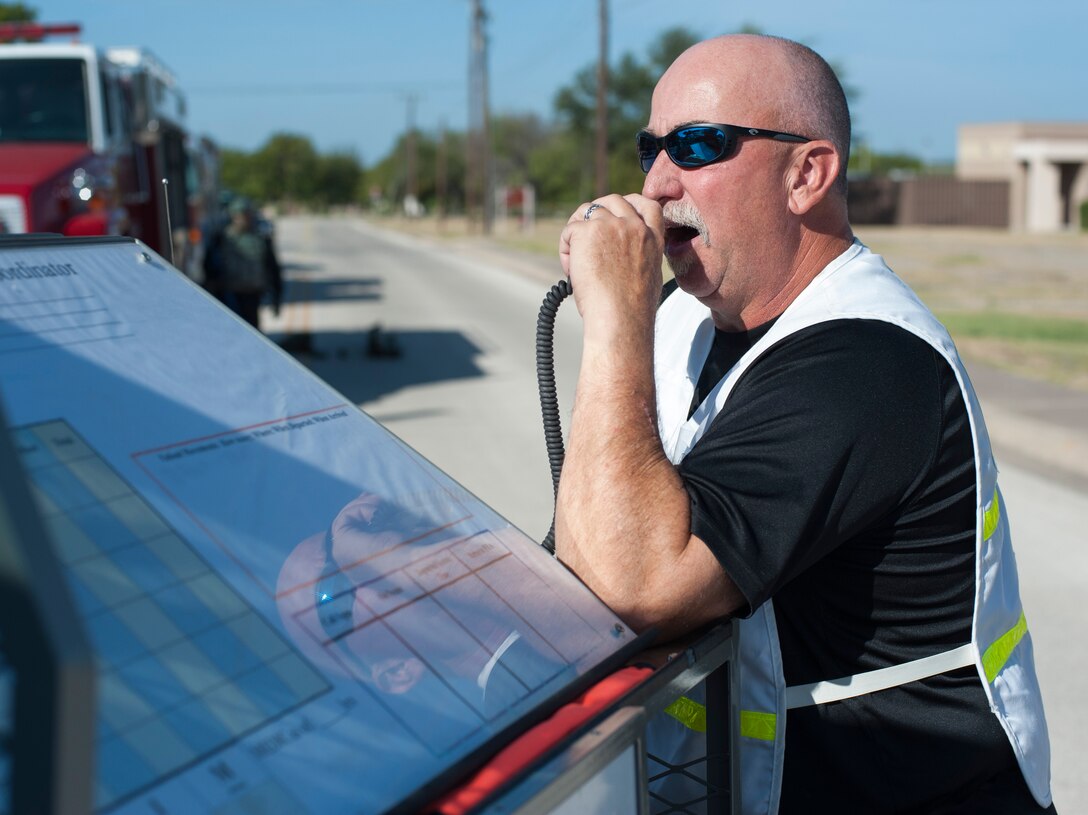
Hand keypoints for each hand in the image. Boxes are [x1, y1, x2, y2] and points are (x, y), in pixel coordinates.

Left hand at [558, 194, 664, 343]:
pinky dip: (565, 249)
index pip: (648, 205)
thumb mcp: (648, 276)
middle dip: (596, 211)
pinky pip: (569, 230)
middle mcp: (634, 227)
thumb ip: (639, 256)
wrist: (621, 319)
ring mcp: (611, 226)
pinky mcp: (587, 232)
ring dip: (576, 232)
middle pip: (612, 200)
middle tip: (584, 234)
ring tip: (576, 261)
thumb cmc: (632, 311)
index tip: (617, 210)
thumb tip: (620, 256)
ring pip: (586, 212)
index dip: (631, 202)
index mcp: (653, 239)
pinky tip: (571, 269)